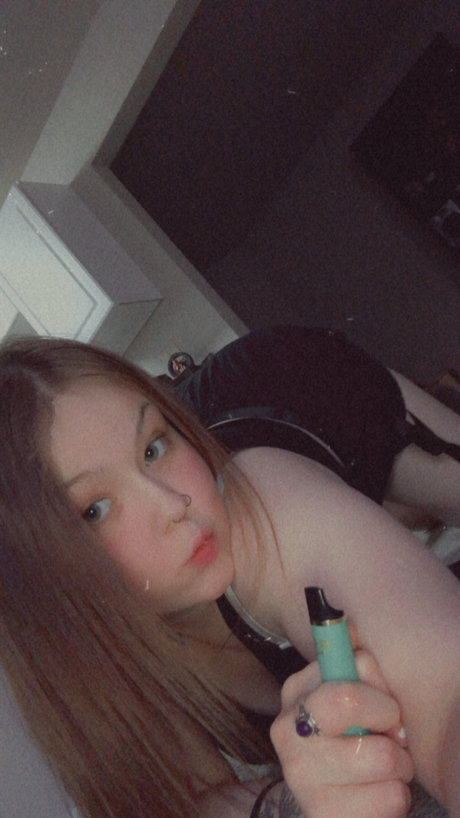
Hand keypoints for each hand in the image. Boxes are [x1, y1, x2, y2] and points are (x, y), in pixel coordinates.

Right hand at [270, 650, 413, 817]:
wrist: (329, 792)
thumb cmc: (347, 731)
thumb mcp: (350, 687)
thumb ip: (354, 660)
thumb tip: (348, 627)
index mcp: (296, 694)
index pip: (346, 691)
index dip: (379, 699)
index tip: (386, 708)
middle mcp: (289, 735)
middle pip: (363, 726)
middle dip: (392, 731)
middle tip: (390, 736)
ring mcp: (301, 779)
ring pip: (383, 762)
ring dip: (399, 765)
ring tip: (384, 765)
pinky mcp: (319, 815)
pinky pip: (388, 800)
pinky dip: (395, 796)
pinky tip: (376, 791)